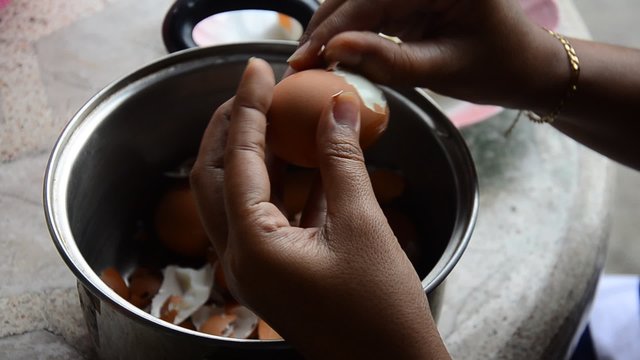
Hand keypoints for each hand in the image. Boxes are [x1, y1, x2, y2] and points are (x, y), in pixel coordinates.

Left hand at [191, 58, 449, 358]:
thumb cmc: (380, 311)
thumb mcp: (363, 225)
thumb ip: (342, 162)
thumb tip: (336, 108)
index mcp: (253, 246)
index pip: (239, 159)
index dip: (248, 107)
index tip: (257, 70)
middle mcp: (240, 258)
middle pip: (215, 177)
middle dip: (230, 129)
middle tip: (252, 92)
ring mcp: (254, 269)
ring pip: (236, 197)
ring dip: (253, 156)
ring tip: (276, 119)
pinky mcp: (275, 273)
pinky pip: (264, 218)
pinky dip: (279, 187)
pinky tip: (306, 163)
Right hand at [287, 0, 566, 111]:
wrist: (527, 66)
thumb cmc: (498, 67)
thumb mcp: (443, 69)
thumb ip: (389, 61)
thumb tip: (334, 51)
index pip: (371, 0)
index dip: (333, 29)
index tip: (304, 59)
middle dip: (323, 28)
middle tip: (297, 65)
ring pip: (356, 0)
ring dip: (330, 28)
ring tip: (307, 62)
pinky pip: (368, 9)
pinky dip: (347, 31)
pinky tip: (329, 53)